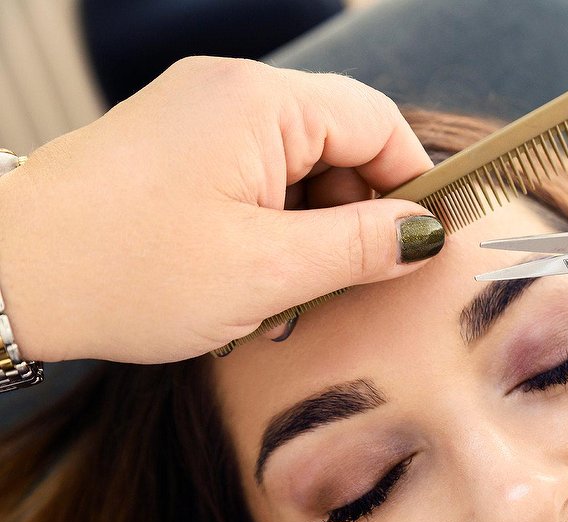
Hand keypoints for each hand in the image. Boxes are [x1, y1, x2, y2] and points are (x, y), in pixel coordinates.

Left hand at [0, 57, 441, 362]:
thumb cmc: (124, 270)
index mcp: (258, 102)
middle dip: (361, 207)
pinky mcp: (178, 143)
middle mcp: (229, 90)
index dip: (413, 183)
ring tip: (297, 283)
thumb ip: (360, 247)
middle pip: (340, 136)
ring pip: (300, 157)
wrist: (4, 276)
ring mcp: (198, 112)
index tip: (424, 245)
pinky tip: (261, 267)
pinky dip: (277, 216)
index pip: (377, 122)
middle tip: (358, 278)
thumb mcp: (266, 270)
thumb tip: (424, 235)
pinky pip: (258, 169)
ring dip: (317, 219)